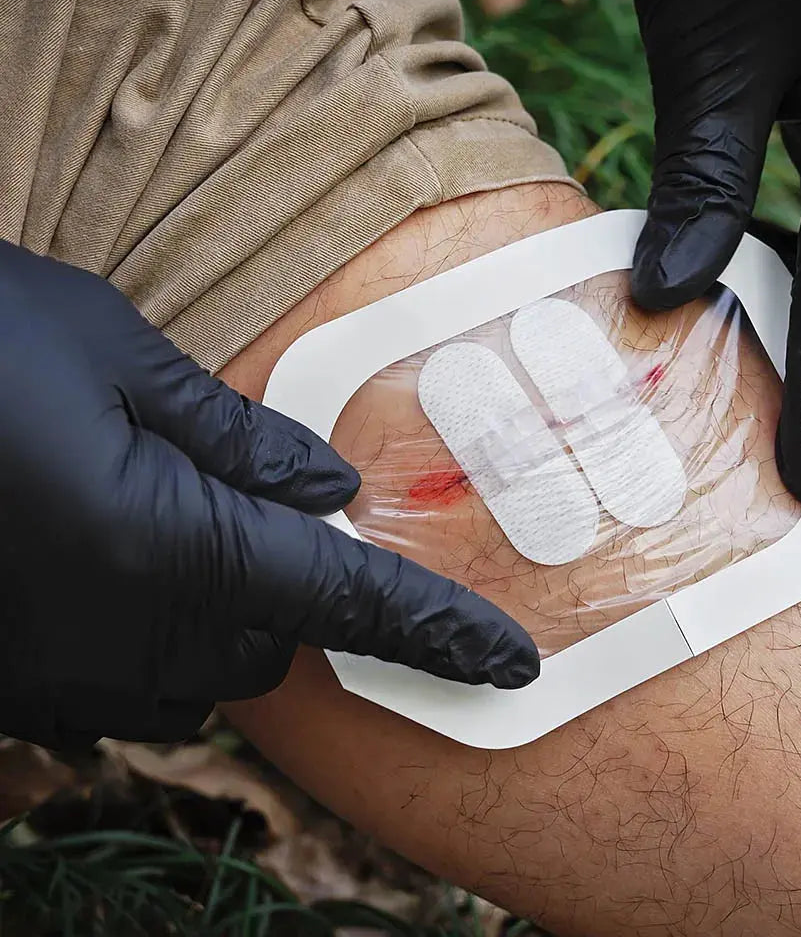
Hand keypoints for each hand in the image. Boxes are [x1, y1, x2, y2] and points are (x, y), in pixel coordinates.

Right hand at [0, 242, 538, 748]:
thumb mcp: (112, 351)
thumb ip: (237, 437)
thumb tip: (331, 493)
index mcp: (162, 541)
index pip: (347, 604)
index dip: (440, 634)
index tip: (514, 665)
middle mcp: (113, 628)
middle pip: (273, 642)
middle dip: (298, 590)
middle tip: (275, 509)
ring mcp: (47, 670)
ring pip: (199, 670)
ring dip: (226, 611)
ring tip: (181, 521)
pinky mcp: (2, 680)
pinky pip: (118, 685)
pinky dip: (153, 632)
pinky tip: (116, 560)